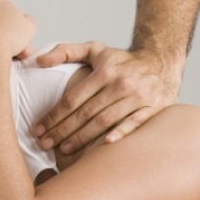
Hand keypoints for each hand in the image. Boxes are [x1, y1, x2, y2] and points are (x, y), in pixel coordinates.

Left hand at [34, 41, 181, 153]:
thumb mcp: (94, 50)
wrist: (161, 60)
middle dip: (62, 130)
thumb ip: (65, 51)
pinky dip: (120, 134)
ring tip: (64, 150)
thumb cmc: (120, 60)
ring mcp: (138, 97)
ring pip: (105, 121)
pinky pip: (135, 124)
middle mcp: (121, 84)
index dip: (53, 115)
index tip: (37, 129)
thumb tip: (38, 60)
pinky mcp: (154, 108)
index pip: (72, 99)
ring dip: (83, 137)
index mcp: (104, 72)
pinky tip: (103, 145)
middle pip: (85, 113)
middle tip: (44, 144)